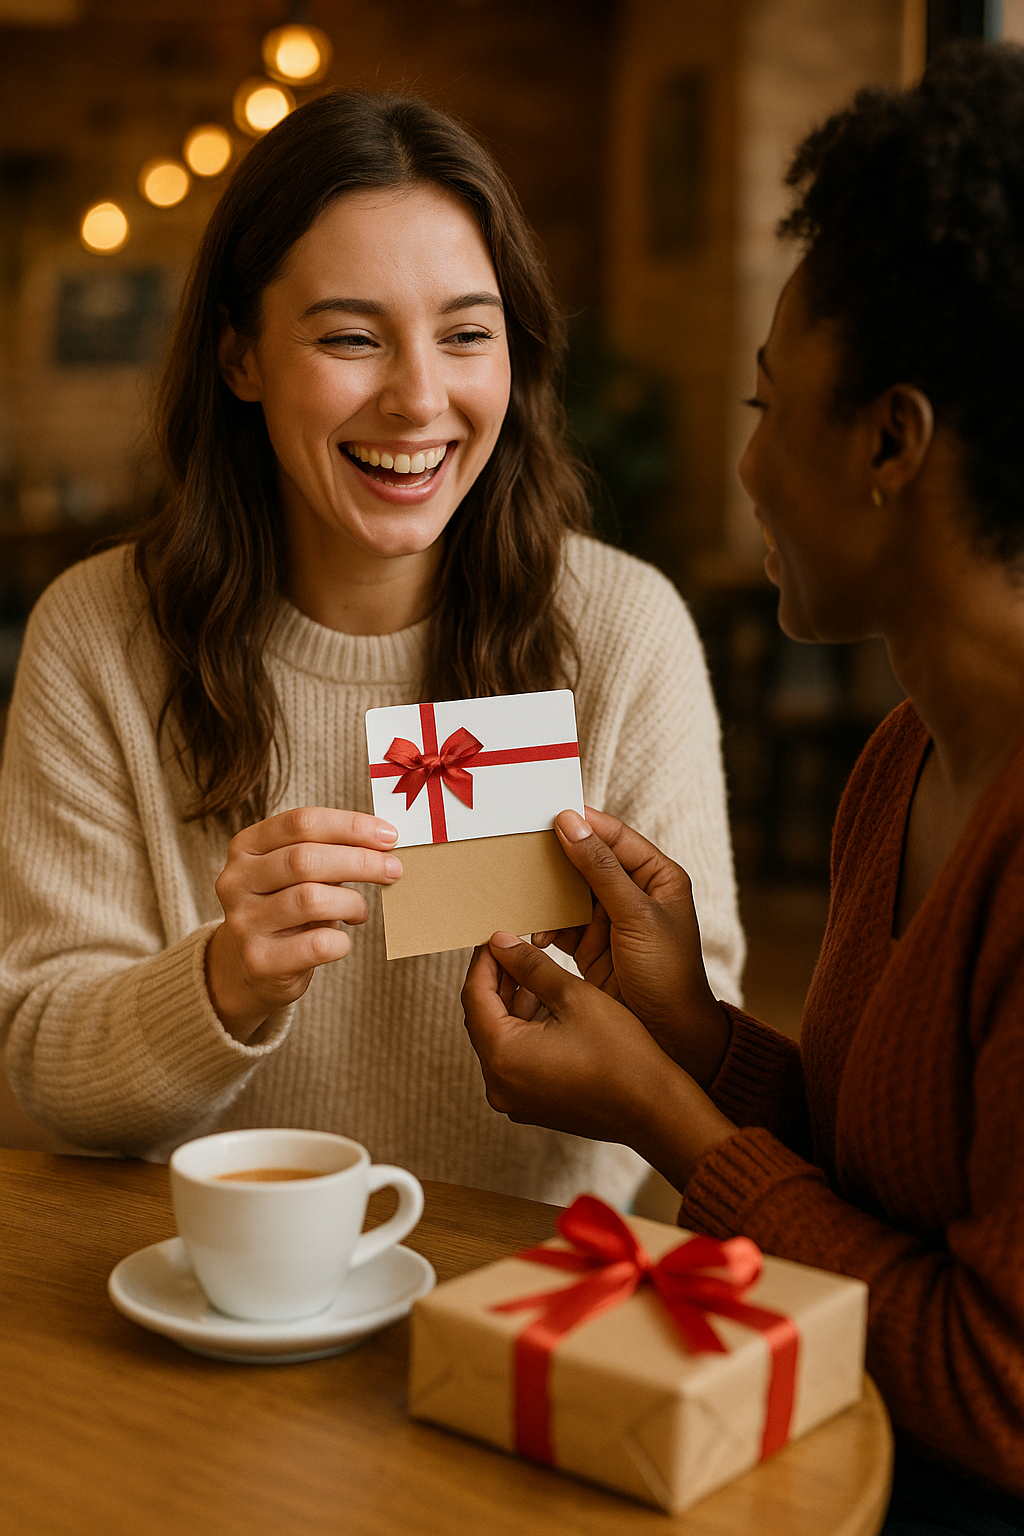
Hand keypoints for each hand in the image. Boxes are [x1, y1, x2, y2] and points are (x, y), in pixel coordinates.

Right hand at [206, 807, 401, 1041]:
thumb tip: (385, 842)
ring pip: (311, 900)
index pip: (301, 822)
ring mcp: (243, 922)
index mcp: (246, 847)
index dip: (350, 825)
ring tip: (360, 911)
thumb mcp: (297, 873)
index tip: (388, 836)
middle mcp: (236, 881)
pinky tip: (341, 941)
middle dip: (360, 862)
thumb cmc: (288, 908)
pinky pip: (317, 945)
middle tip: (393, 870)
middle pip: (305, 859)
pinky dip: (342, 942)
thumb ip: (329, 852)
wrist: (253, 967)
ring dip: (351, 903)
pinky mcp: (259, 961)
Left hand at [462, 935, 734, 1188]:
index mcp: (503, 1056)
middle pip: (483, 1019)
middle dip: (498, 981)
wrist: (655, 1109)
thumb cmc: (622, 1055)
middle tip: (514, 949)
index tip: (497, 937)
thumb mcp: (575, 996)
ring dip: (514, 1005)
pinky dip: (526, 1031)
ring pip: (501, 1038)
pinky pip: (516, 1060)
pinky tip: (548, 1007)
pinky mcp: (532, 1104)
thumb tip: (502, 943)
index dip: (485, 960)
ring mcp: (515, 1099)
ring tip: (535, 973)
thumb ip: (531, 966)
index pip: (474, 995)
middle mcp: (499, 1084)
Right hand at [532, 808, 729, 1087]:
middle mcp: (634, 894)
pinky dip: (546, 927)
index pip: (615, 837)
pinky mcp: (591, 947)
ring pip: (570, 893)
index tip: (547, 816)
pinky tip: (535, 935)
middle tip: (523, 851)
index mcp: (658, 877)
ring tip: (523, 892)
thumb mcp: (635, 916)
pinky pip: (561, 925)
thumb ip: (601, 869)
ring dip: (547, 895)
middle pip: (588, 861)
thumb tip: (570, 823)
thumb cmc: (668, 974)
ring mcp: (611, 921)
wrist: (670, 1037)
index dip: (583, 824)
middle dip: (557, 859)